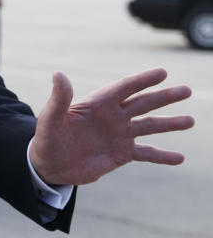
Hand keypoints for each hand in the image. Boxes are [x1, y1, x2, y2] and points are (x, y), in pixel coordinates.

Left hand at [30, 68, 193, 185]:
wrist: (50, 165)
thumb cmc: (47, 138)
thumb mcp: (50, 119)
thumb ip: (58, 98)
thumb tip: (58, 74)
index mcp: (97, 104)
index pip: (123, 88)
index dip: (142, 80)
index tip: (162, 72)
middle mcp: (112, 117)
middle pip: (143, 103)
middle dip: (164, 97)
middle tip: (187, 90)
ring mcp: (119, 135)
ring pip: (149, 126)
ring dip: (170, 123)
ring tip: (190, 121)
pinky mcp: (121, 154)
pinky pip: (146, 153)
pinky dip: (162, 156)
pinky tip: (180, 158)